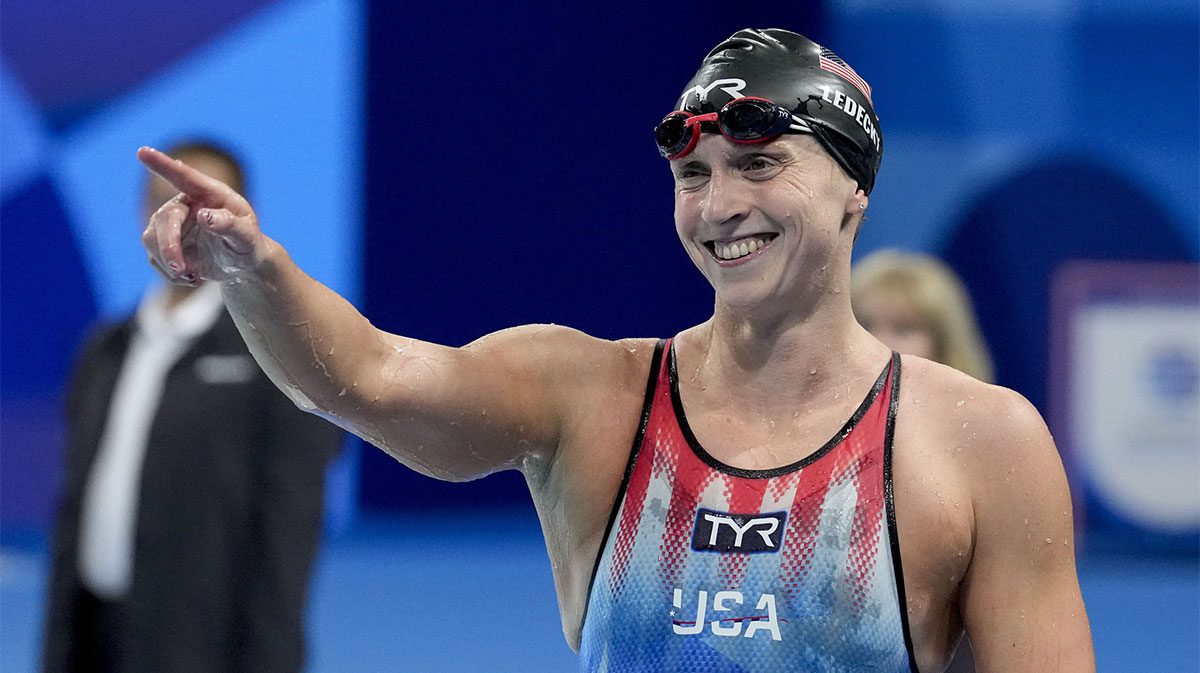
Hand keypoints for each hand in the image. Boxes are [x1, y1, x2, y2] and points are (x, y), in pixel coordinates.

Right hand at [138, 146, 265, 283]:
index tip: (142, 152)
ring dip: (168, 262)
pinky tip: (191, 277)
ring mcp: (172, 224)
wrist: (241, 263)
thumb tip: (203, 216)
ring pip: (152, 239)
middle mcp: (186, 204)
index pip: (184, 176)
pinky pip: (155, 258)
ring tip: (191, 277)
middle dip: (169, 246)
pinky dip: (170, 273)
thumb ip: (230, 225)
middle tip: (180, 269)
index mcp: (209, 194)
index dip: (162, 164)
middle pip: (165, 219)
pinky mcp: (164, 243)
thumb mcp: (247, 237)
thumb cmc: (248, 244)